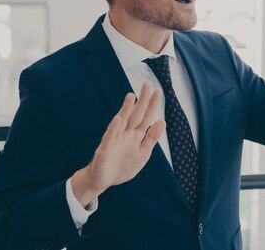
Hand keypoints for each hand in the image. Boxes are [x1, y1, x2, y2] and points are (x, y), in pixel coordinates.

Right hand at [72, 81, 164, 206]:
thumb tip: (163, 121)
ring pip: (122, 122)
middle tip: (147, 84)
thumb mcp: (142, 153)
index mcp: (135, 135)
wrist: (102, 181)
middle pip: (135, 114)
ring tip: (131, 96)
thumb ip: (151, 138)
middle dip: (142, 100)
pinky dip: (113, 128)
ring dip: (126, 109)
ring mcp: (115, 139)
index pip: (146, 117)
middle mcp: (125, 133)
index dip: (152, 105)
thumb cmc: (122, 166)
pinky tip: (118, 119)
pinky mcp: (105, 148)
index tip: (158, 91)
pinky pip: (110, 137)